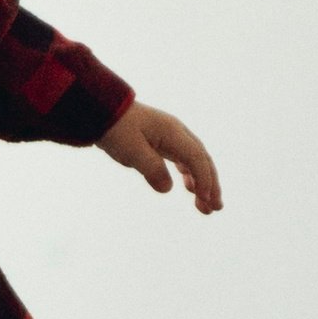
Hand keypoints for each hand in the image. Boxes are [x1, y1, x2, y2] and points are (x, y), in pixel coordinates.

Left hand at [99, 102, 221, 213]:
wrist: (102, 110)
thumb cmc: (116, 128)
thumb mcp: (131, 150)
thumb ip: (151, 169)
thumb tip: (167, 188)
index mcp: (173, 133)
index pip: (197, 158)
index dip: (204, 180)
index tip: (206, 199)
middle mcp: (177, 133)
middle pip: (202, 160)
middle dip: (211, 184)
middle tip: (216, 208)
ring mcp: (171, 137)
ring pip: (194, 161)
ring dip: (202, 183)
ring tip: (205, 206)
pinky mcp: (162, 142)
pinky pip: (183, 160)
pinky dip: (189, 175)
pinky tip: (189, 189)